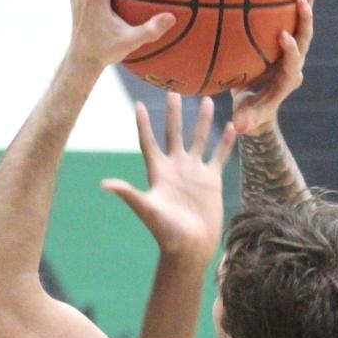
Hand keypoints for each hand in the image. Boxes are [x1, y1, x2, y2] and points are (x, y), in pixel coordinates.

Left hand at [104, 94, 232, 265]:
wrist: (190, 247)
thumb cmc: (166, 231)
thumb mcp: (146, 210)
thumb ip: (128, 194)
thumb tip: (105, 184)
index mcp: (158, 171)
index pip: (148, 142)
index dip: (143, 124)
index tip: (139, 104)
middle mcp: (176, 168)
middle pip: (173, 134)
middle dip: (173, 114)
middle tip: (173, 90)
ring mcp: (194, 172)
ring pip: (198, 140)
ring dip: (201, 121)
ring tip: (206, 99)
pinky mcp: (212, 181)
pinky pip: (219, 156)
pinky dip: (225, 142)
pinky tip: (232, 126)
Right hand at [229, 0, 313, 133]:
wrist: (259, 106)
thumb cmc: (251, 111)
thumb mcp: (247, 117)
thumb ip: (245, 120)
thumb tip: (239, 127)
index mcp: (287, 79)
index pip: (293, 63)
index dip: (291, 50)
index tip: (283, 36)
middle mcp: (293, 62)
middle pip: (305, 38)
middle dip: (305, 20)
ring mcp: (291, 50)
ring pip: (302, 24)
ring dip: (306, 2)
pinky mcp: (285, 41)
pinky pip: (290, 18)